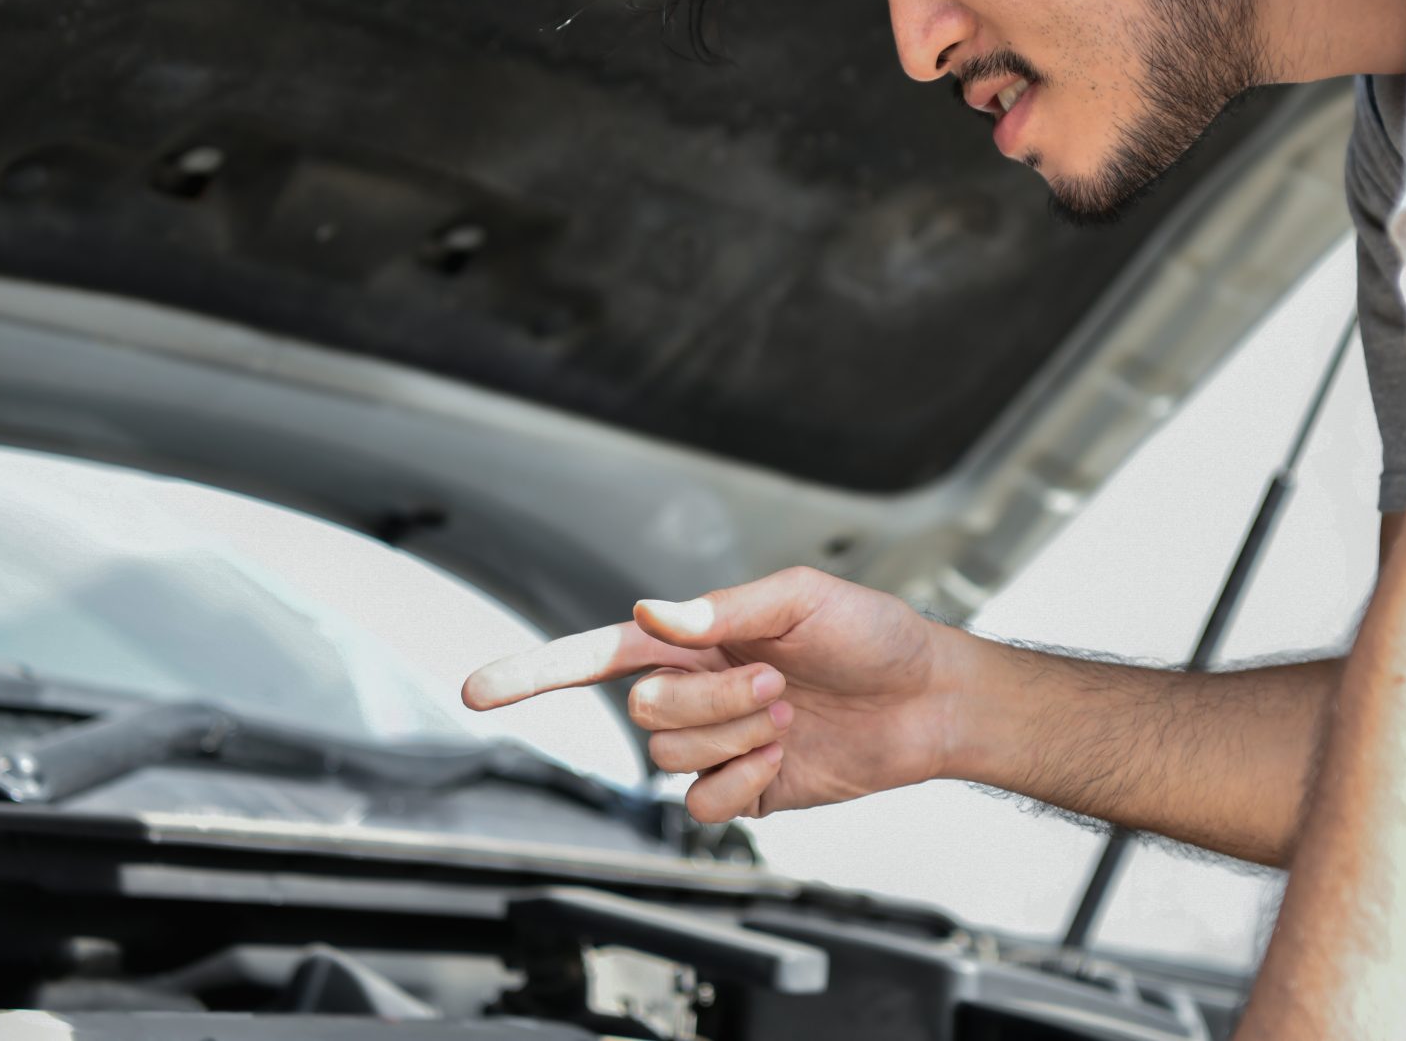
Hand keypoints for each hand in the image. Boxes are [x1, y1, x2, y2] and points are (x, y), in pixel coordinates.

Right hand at [462, 567, 961, 822]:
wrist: (928, 698)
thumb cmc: (871, 633)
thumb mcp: (800, 597)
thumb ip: (721, 607)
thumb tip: (651, 610)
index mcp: (693, 638)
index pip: (593, 656)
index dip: (533, 672)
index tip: (476, 691)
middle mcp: (694, 691)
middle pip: (646, 712)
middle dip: (712, 700)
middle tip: (777, 683)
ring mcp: (716, 745)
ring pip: (670, 760)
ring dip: (734, 737)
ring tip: (789, 714)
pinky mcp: (744, 791)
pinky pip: (703, 807)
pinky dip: (741, 784)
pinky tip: (782, 761)